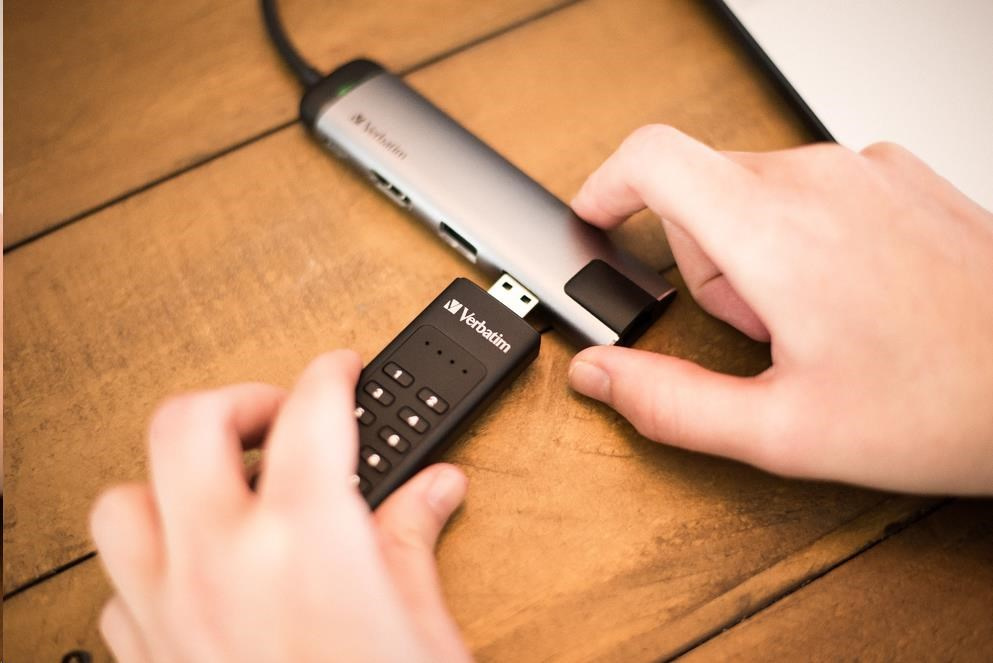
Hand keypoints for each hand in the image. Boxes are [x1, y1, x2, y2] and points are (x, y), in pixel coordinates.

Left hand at [91, 351, 470, 661]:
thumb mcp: (425, 628)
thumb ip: (414, 542)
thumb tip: (434, 493)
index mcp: (305, 539)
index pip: (311, 409)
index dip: (328, 374)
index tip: (338, 370)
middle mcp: (221, 562)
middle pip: (186, 425)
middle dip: (233, 402)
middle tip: (276, 417)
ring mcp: (171, 612)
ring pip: (121, 502)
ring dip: (168, 481)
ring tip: (222, 487)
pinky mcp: (150, 661)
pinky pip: (117, 589)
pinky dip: (152, 565)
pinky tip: (197, 576)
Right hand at [568, 125, 992, 494]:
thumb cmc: (944, 405)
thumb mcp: (783, 430)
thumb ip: (669, 403)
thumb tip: (600, 375)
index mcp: (774, 231)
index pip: (652, 157)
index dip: (605, 186)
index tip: (595, 219)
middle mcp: (818, 177)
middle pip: (701, 189)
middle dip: (705, 261)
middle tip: (761, 330)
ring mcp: (865, 169)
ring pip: (755, 189)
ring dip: (756, 251)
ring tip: (814, 318)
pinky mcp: (898, 174)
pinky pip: (811, 187)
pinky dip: (803, 234)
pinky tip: (849, 293)